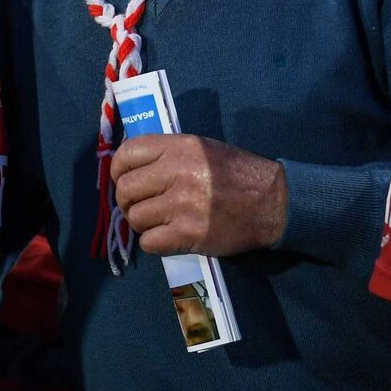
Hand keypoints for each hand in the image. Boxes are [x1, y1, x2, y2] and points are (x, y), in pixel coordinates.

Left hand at [111, 134, 286, 256]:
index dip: (118, 169)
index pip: (127, 154)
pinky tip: (167, 236)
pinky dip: (154, 242)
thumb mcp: (200, 148)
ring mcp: (181, 205)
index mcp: (177, 147)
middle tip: (138, 205)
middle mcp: (176, 173)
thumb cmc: (235, 172)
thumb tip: (132, 166)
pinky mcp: (189, 235)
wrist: (272, 202)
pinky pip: (150, 243)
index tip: (123, 179)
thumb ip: (167, 153)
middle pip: (126, 189)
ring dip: (141, 223)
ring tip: (157, 221)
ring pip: (135, 218)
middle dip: (126, 200)